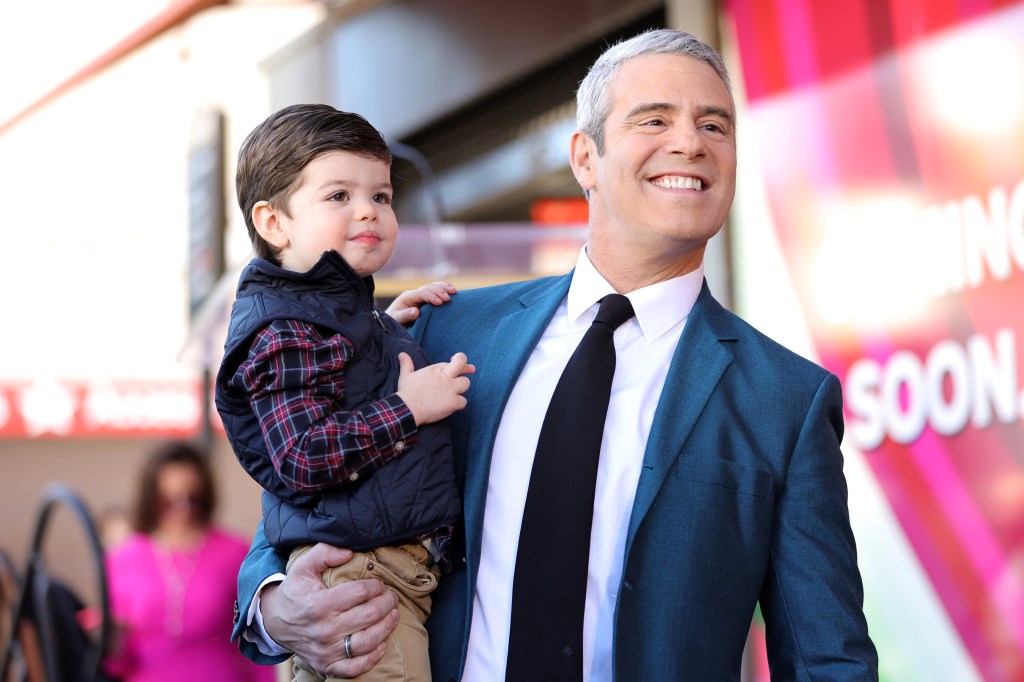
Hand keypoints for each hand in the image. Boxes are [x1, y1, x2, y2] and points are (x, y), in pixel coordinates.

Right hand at [261, 544, 399, 677]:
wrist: (275, 622)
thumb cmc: (295, 591)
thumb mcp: (304, 566)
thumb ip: (325, 552)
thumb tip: (349, 551)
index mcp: (320, 604)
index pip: (360, 593)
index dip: (376, 587)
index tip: (380, 584)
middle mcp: (324, 629)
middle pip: (369, 615)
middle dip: (387, 603)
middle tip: (392, 597)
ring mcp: (326, 650)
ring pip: (368, 641)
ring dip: (387, 627)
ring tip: (393, 615)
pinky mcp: (327, 665)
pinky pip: (355, 667)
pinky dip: (372, 658)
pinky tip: (382, 644)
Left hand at [385, 281, 456, 326]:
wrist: (392, 323)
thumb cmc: (394, 322)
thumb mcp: (397, 320)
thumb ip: (405, 315)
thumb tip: (416, 311)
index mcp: (407, 297)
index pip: (422, 293)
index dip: (431, 296)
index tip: (440, 302)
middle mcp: (414, 294)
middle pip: (429, 288)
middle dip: (439, 291)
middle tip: (449, 298)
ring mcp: (420, 295)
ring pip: (433, 287)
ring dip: (444, 288)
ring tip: (454, 292)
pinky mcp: (425, 299)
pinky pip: (435, 290)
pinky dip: (444, 289)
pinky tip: (452, 291)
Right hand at [396, 351, 474, 424]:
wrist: (407, 409)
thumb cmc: (406, 393)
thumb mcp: (405, 376)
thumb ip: (406, 364)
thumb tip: (402, 354)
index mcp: (435, 369)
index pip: (450, 362)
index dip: (456, 362)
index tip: (458, 362)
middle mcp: (445, 377)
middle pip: (462, 364)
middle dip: (467, 367)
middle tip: (472, 369)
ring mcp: (450, 389)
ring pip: (466, 383)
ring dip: (461, 389)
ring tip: (454, 394)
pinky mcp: (453, 402)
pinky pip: (463, 401)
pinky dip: (459, 404)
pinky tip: (452, 406)